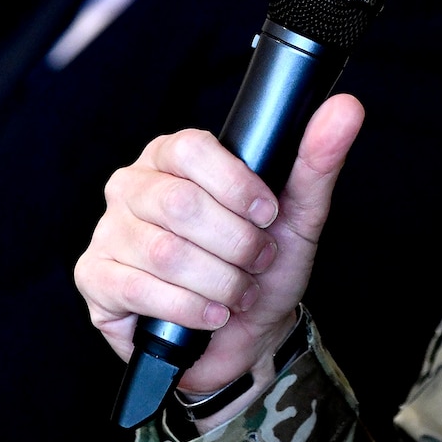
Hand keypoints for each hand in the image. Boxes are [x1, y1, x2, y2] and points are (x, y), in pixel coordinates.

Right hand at [76, 95, 362, 394]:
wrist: (245, 334)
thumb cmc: (264, 267)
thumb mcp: (297, 214)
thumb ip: (316, 159)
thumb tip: (346, 107)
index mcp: (174, 156)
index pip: (192, 149)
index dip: (237, 186)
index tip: (268, 214)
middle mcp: (133, 185)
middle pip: (180, 205)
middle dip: (236, 245)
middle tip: (257, 262)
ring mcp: (108, 231)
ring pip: (164, 252)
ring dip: (219, 282)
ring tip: (237, 291)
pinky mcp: (95, 278)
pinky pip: (138, 289)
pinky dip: (189, 308)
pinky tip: (209, 314)